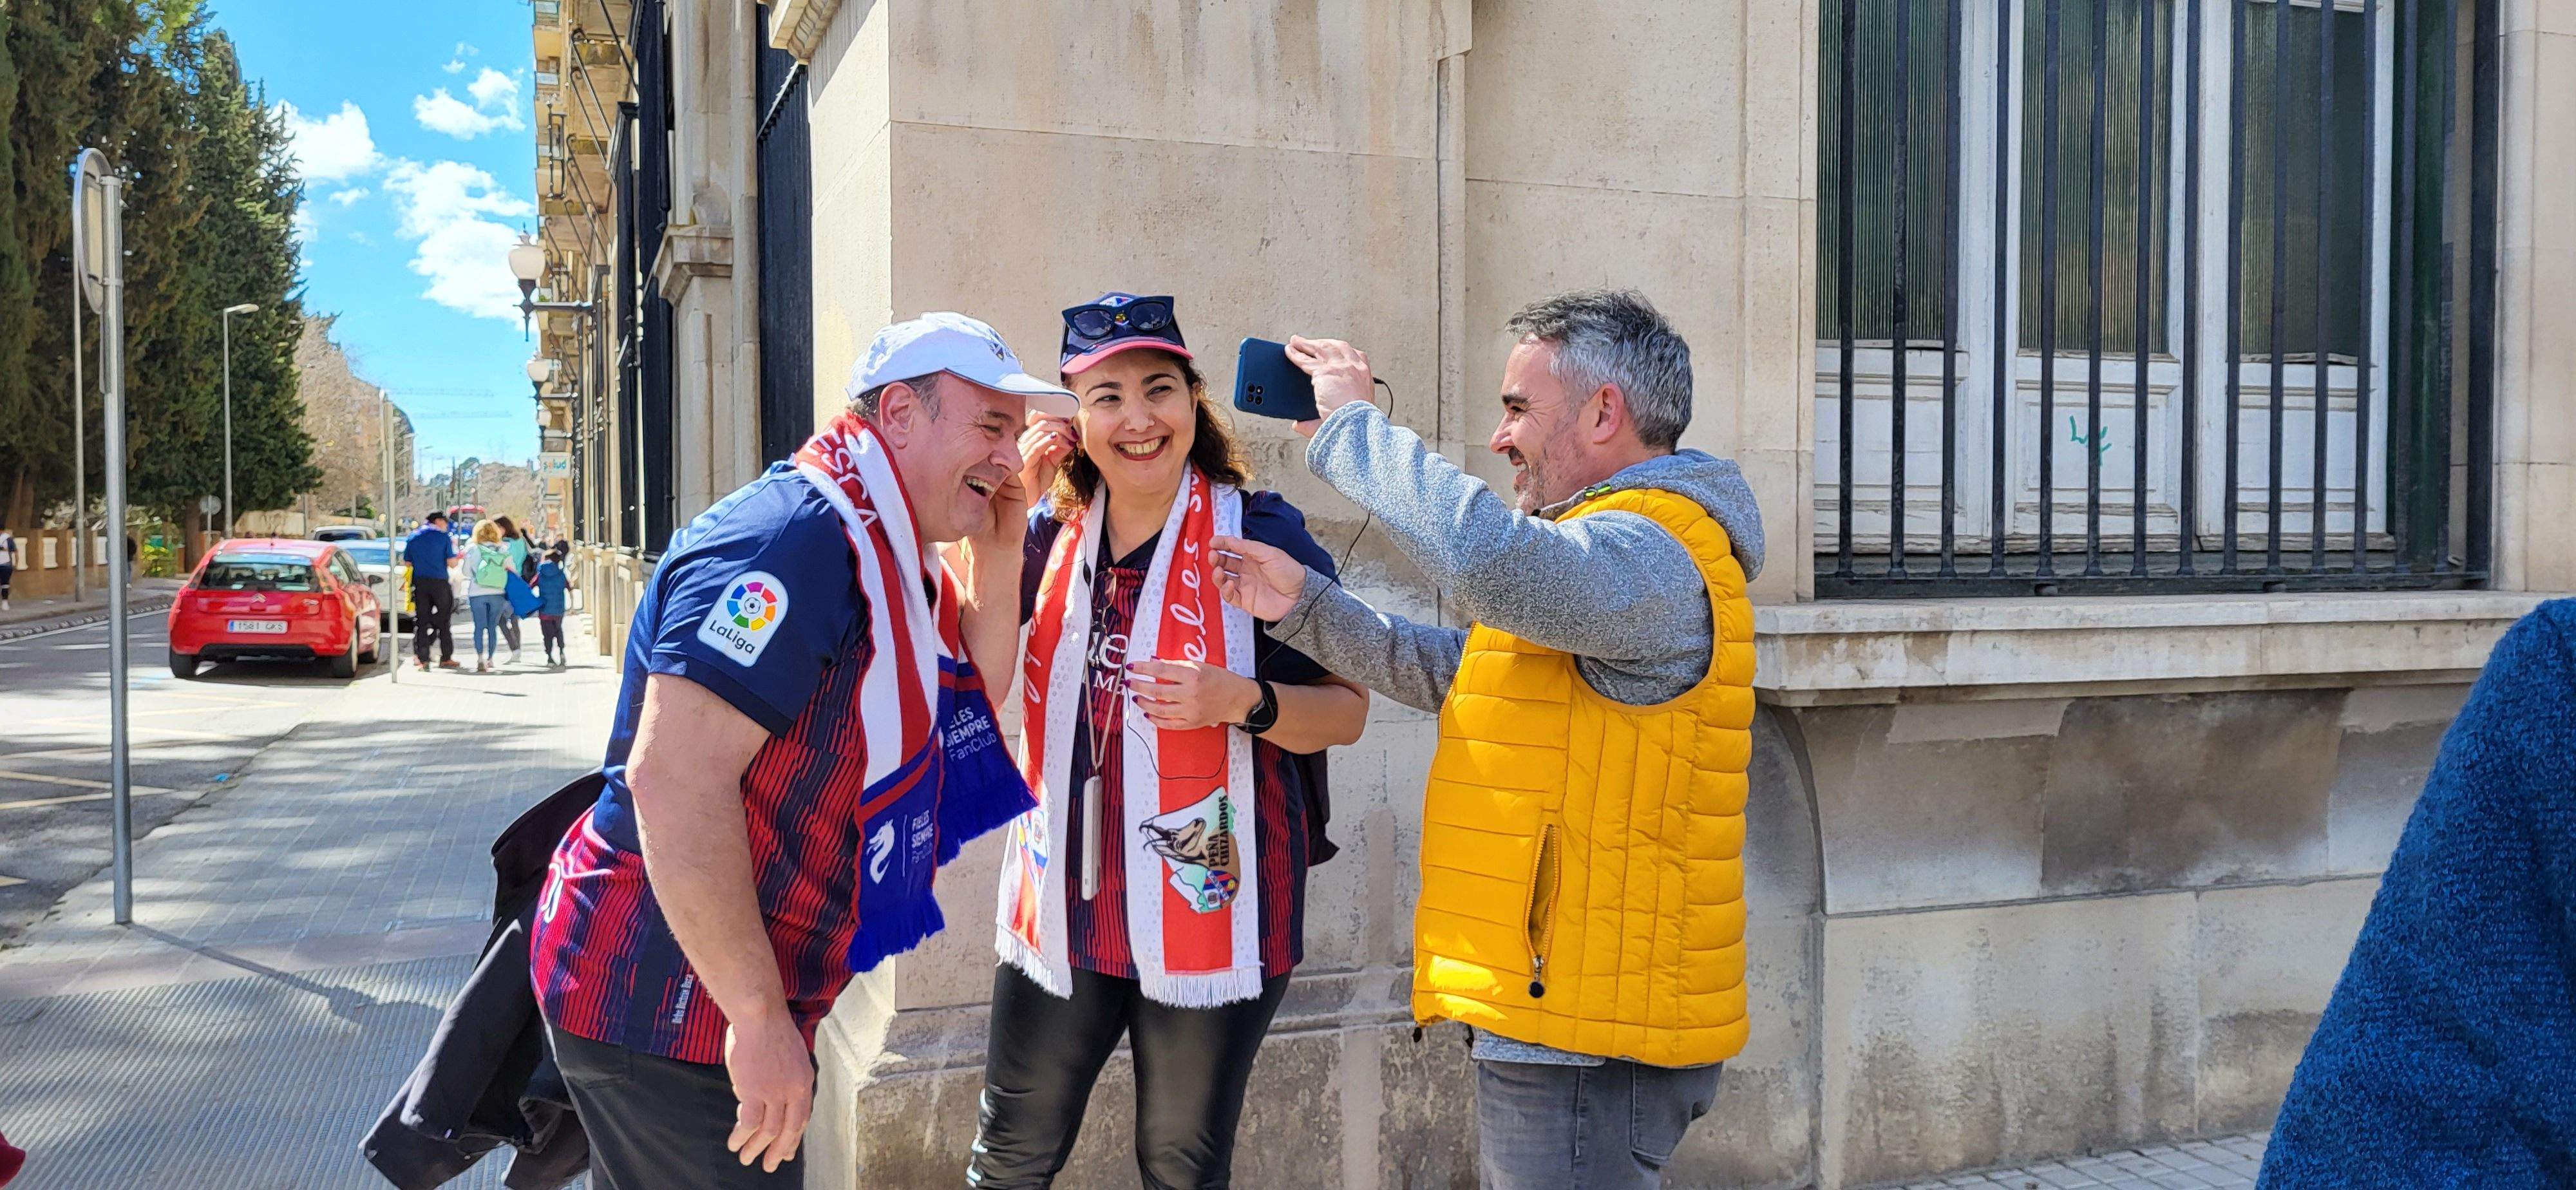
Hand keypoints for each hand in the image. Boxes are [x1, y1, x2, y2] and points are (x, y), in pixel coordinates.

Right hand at [723, 1014, 814, 1172]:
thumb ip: (786, 1081)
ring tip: (745, 1159)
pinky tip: (733, 1143)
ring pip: (768, 1131)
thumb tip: (771, 1098)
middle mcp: (793, 1090)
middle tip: (770, 1166)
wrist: (761, 1017)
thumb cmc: (772, 1032)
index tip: (787, 1151)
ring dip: (756, 1148)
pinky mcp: (754, 1090)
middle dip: (779, 1151)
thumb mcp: (791, 1058)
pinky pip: (748, 1122)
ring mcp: (774, 1091)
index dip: (794, 1138)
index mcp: (804, 1082)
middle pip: (789, 1130)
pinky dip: (741, 1136)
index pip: (802, 1118)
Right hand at [1017, 414, 1074, 501]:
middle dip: (1061, 424)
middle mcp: (1024, 442)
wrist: (1029, 497)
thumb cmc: (1037, 480)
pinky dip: (1049, 441)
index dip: (1055, 417)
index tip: (1070, 423)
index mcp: (1029, 440)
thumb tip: (1071, 438)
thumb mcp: (1052, 461)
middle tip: (1073, 433)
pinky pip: (1036, 446)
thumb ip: (1059, 449)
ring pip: (1041, 431)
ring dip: (1060, 432)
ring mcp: (1022, 450)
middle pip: (1042, 422)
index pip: (1039, 419)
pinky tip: (1060, 441)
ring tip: (1071, 438)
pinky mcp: (1025, 460)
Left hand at [1128, 657, 1260, 731]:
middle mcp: (1191, 693)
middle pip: (1157, 690)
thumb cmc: (1219, 678)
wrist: (1238, 699)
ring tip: (1137, 697)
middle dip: (1139, 685)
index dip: (1143, 668)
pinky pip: (1169, 724)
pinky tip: (1148, 714)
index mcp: (1193, 674)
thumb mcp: (1200, 665)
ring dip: (1144, 703)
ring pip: (1159, 709)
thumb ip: (1176, 664)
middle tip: (1129, 682)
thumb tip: (1153, 660)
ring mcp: (1191, 710)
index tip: (1131, 667)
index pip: (1161, 670)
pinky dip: (1156, 720)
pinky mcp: (1192, 723)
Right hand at [1210, 534, 1306, 621]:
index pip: (1232, 548)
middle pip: (1225, 563)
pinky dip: (1225, 590)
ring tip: (1218, 570)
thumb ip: (1248, 547)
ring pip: (1223, 579)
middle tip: (1212, 555)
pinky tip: (1229, 583)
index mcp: (1252, 556)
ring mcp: (1244, 585)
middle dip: (1216, 558)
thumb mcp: (1269, 553)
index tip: (1212, 542)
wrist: (1299, 595)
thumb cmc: (1288, 571)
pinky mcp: (1245, 601)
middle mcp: (1246, 570)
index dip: (1221, 544)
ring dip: (1217, 574)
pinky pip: (1229, 596)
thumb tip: (1229, 540)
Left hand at [1284, 336, 1373, 437]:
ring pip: (1321, 349)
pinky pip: (1306, 360)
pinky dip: (1296, 354)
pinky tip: (1289, 351)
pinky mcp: (1324, 371)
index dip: (1343, 350)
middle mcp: (1354, 368)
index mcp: (1364, 377)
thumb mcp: (1342, 417)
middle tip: (1310, 343)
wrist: (1354, 425)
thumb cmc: (1352, 424)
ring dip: (1307, 344)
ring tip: (1295, 341)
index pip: (1356, 356)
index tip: (1334, 349)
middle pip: (1337, 347)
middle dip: (1323, 343)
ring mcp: (1339, 367)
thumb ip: (1319, 420)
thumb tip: (1298, 424)